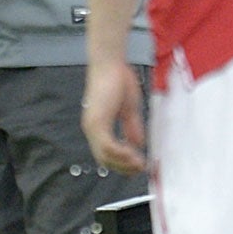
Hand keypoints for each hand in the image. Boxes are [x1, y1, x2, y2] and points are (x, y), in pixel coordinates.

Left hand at [82, 58, 146, 174]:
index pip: (106, 154)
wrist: (110, 64)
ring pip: (105, 156)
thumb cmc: (118, 81)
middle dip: (124, 168)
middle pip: (104, 160)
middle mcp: (92, 129)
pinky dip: (121, 154)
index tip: (139, 166)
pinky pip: (107, 146)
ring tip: (140, 164)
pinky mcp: (97, 121)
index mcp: (98, 126)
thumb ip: (132, 128)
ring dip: (124, 163)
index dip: (122, 163)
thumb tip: (137, 145)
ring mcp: (92, 126)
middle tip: (141, 169)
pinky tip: (134, 155)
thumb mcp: (129, 110)